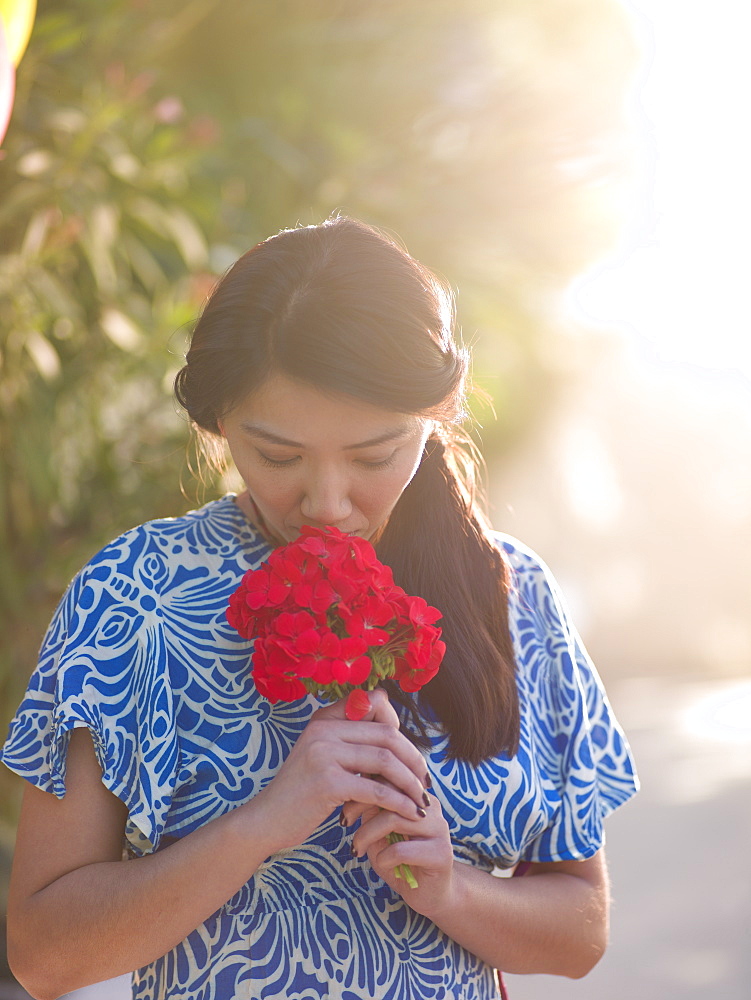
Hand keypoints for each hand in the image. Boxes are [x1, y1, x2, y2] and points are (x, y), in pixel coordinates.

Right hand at [252, 689, 430, 853]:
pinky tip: (411, 814)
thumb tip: (390, 725)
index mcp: (324, 718)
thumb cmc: (300, 792)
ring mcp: (324, 754)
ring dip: (411, 783)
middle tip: (426, 782)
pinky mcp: (327, 782)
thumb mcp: (321, 756)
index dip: (399, 726)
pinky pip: (377, 790)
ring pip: (386, 760)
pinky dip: (399, 802)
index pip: (375, 704)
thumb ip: (350, 741)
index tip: (410, 754)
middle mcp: (323, 729)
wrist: (265, 820)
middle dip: (413, 758)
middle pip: (386, 734)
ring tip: (422, 801)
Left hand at [342, 789, 456, 916]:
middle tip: (345, 823)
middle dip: (361, 806)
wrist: (431, 894)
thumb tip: (352, 789)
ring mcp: (439, 830)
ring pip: (394, 819)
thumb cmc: (401, 861)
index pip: (389, 777)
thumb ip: (372, 812)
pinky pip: (401, 849)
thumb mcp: (380, 832)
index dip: (362, 787)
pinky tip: (381, 864)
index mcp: (418, 796)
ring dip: (367, 834)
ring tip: (358, 848)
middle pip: (391, 792)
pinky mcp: (441, 854)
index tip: (344, 807)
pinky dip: (383, 857)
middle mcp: (431, 808)